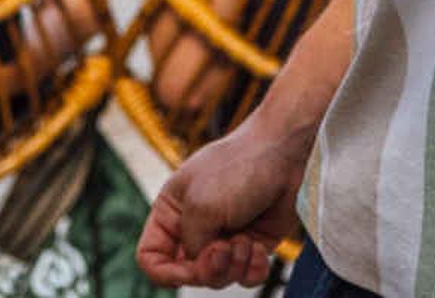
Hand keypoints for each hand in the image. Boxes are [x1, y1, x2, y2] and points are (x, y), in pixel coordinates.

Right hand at [138, 113, 308, 287]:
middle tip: (226, 248)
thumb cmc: (237, 168)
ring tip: (246, 241)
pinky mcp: (251, 246)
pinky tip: (259, 247)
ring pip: (220, 279)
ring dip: (235, 266)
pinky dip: (254, 268)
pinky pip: (247, 277)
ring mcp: (224, 239)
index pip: (150, 257)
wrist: (284, 155)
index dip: (167, 273)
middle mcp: (195, 229)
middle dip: (211, 269)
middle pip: (189, 274)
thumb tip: (203, 268)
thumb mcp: (201, 207)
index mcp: (170, 213)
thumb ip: (193, 246)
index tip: (191, 270)